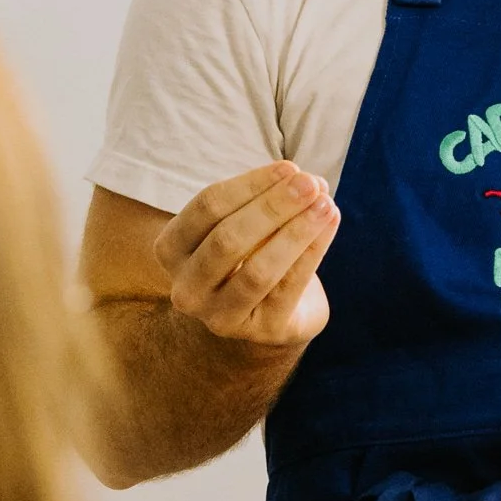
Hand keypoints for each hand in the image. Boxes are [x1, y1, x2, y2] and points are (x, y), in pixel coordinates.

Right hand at [158, 162, 338, 352]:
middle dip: (273, 207)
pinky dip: (312, 253)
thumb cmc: (250, 252)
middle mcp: (186, 288)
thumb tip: (301, 180)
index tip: (290, 168)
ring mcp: (219, 317)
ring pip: (258, 271)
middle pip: (228, 239)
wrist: (269, 309)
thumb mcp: (241, 222)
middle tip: (311, 183)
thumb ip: (262, 200)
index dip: (251, 184)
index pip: (208, 207)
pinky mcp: (259, 332)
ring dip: (296, 232)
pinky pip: (288, 289)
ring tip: (326, 204)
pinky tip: (329, 224)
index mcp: (170, 249)